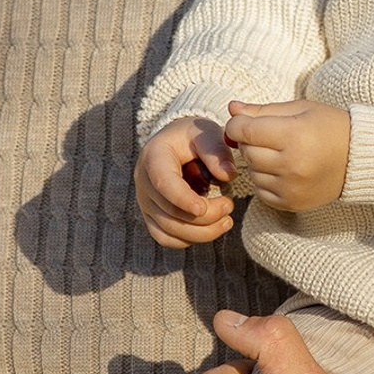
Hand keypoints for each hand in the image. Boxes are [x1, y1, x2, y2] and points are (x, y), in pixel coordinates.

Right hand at [134, 117, 236, 248]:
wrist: (177, 144)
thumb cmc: (193, 137)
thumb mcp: (206, 133)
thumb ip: (217, 151)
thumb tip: (228, 175)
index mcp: (153, 157)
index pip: (163, 183)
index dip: (182, 199)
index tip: (203, 208)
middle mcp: (143, 182)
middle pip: (170, 212)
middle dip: (205, 217)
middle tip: (230, 205)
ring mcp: (145, 202)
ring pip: (169, 230)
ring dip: (202, 233)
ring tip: (226, 221)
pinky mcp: (151, 217)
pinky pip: (165, 238)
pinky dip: (188, 240)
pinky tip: (209, 230)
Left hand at [224, 98, 350, 212]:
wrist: (360, 158)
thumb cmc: (330, 127)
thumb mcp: (300, 109)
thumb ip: (263, 110)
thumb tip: (232, 108)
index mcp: (294, 136)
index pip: (245, 132)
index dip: (237, 125)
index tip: (242, 123)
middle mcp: (292, 165)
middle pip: (248, 153)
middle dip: (249, 142)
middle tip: (265, 136)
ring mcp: (292, 188)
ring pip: (253, 173)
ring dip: (257, 162)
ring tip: (278, 153)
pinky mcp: (292, 203)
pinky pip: (261, 192)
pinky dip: (265, 180)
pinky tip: (282, 170)